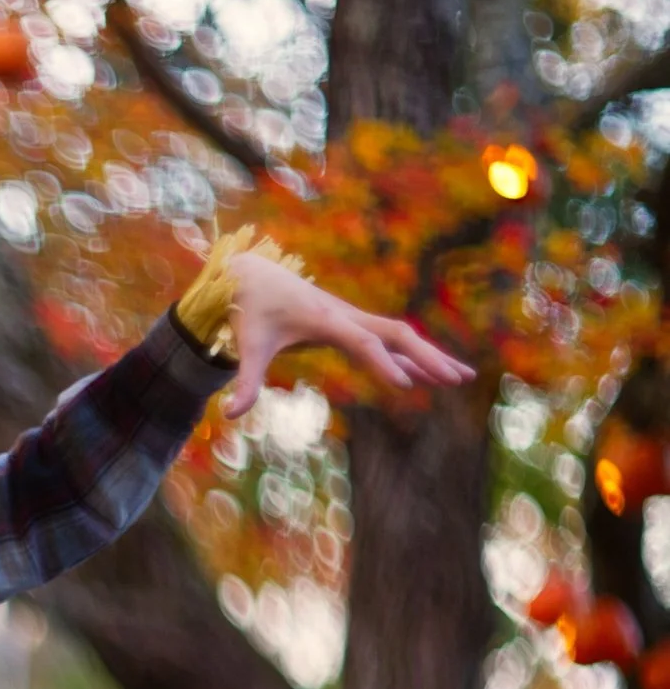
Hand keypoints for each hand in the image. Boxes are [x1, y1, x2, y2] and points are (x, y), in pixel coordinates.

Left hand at [222, 252, 473, 418]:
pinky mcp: (350, 324)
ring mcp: (352, 318)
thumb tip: (227, 414)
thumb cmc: (250, 310)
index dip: (383, 364)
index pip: (363, 343)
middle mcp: (345, 316)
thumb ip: (242, 380)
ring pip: (400, 335)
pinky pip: (388, 340)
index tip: (406, 386)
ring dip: (428, 355)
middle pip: (397, 334)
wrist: (253, 275)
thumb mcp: (244, 344)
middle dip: (427, 356)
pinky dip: (409, 356)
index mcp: (324, 319)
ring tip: (461, 378)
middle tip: (458, 379)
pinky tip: (426, 375)